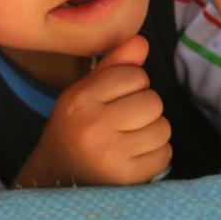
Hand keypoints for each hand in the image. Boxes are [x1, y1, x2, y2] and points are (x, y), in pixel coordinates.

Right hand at [17, 35, 171, 185]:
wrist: (56, 175)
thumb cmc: (75, 127)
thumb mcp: (84, 91)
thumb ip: (113, 65)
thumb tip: (141, 42)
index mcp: (80, 99)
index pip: (134, 75)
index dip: (132, 86)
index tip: (115, 100)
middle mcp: (92, 125)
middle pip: (153, 101)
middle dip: (144, 110)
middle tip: (123, 123)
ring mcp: (109, 154)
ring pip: (163, 129)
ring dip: (152, 133)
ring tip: (128, 140)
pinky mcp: (126, 177)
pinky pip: (164, 155)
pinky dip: (155, 156)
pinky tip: (133, 157)